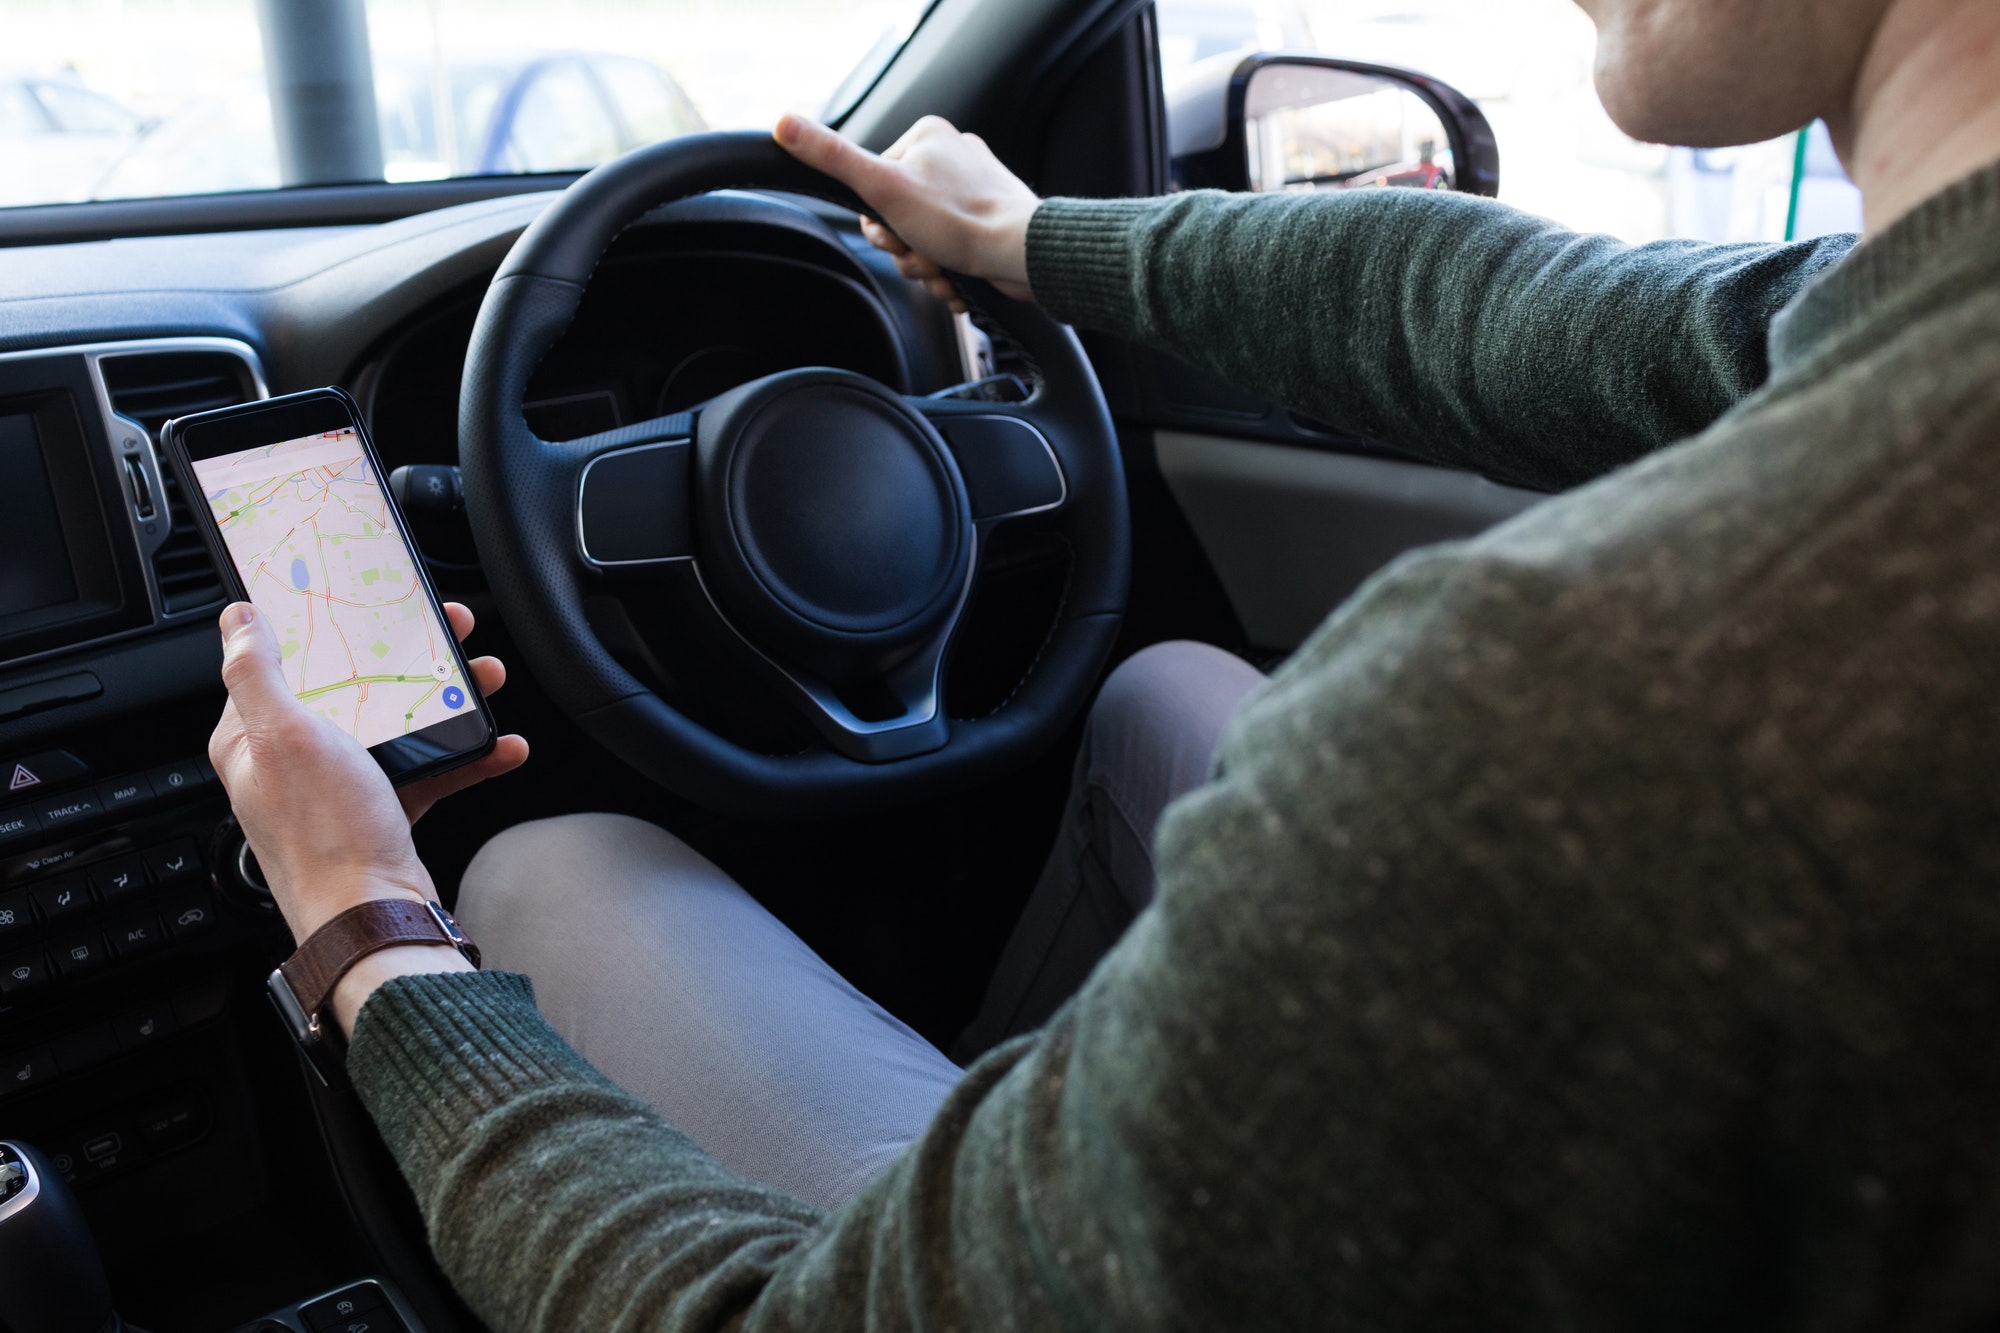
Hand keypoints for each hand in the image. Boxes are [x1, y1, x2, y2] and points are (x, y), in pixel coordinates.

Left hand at [208, 600, 528, 945]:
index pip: (287, 664)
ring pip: (398, 725)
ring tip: (485, 680)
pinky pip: (429, 772)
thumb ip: (257, 674)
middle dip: (405, 659)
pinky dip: (466, 757)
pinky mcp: (382, 814)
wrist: (373, 917)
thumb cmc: (325, 835)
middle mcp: (296, 762)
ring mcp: (341, 790)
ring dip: (446, 701)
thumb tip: (237, 619)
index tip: (367, 602)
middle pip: (353, 688)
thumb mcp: (287, 736)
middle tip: (446, 632)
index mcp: (257, 738)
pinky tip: (498, 746)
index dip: (328, 628)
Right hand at [775, 113, 1039, 313]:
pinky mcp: (990, 222)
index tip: (896, 235)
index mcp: (926, 137)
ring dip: (927, 268)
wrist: (1023, 256)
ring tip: (946, 272)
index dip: (877, 223)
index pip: (873, 185)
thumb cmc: (961, 220)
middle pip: (898, 216)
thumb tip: (782, 123)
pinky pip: (952, 251)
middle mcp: (952, 157)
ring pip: (924, 239)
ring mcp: (974, 190)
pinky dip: (951, 274)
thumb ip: (832, 157)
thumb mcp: (883, 187)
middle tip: (924, 258)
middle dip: (906, 250)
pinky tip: (959, 282)